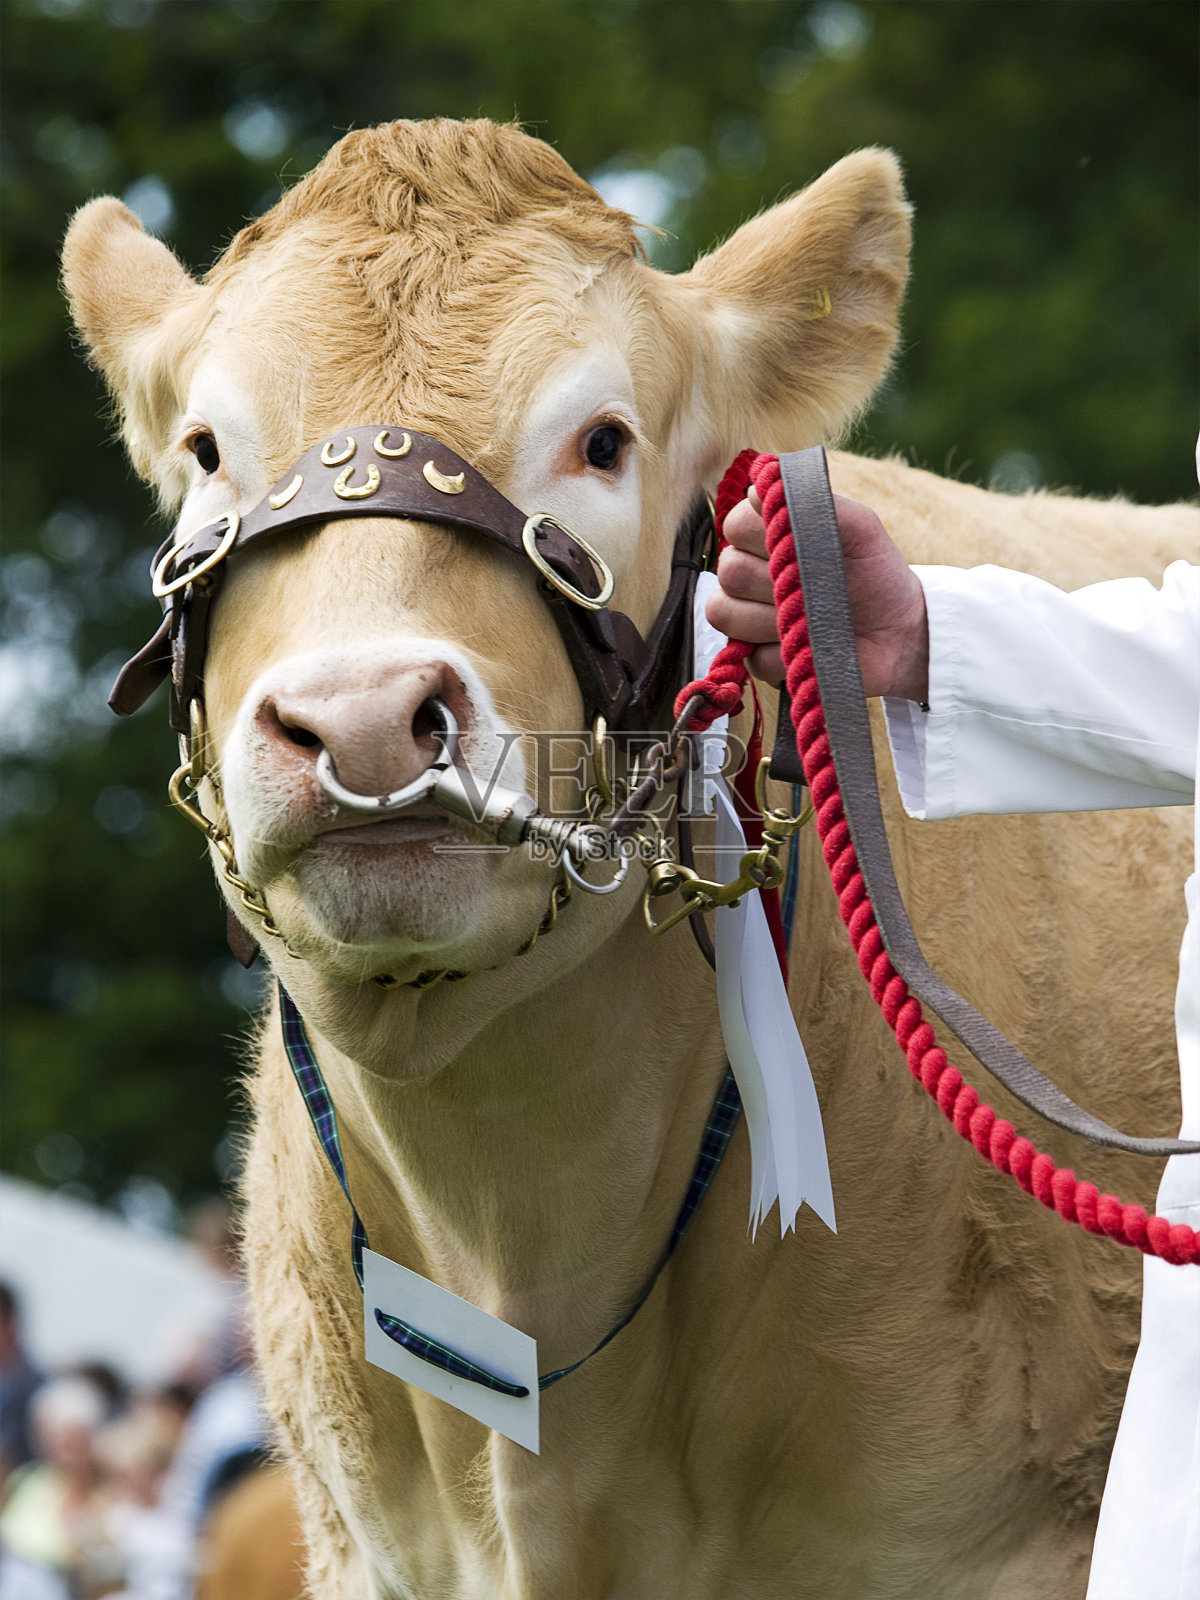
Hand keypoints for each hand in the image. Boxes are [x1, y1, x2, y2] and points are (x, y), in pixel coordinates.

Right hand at [706, 488, 929, 701]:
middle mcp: (748, 573)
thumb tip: (764, 484)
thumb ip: (814, 499)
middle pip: (729, 570)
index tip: (803, 543)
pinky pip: (751, 655)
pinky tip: (811, 646)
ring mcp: (747, 617)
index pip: (735, 524)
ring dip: (775, 617)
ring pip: (726, 612)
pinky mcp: (757, 657)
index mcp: (764, 535)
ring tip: (815, 618)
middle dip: (775, 579)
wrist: (898, 630)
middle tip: (817, 584)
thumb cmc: (876, 572)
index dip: (765, 534)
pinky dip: (784, 652)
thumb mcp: (857, 526)